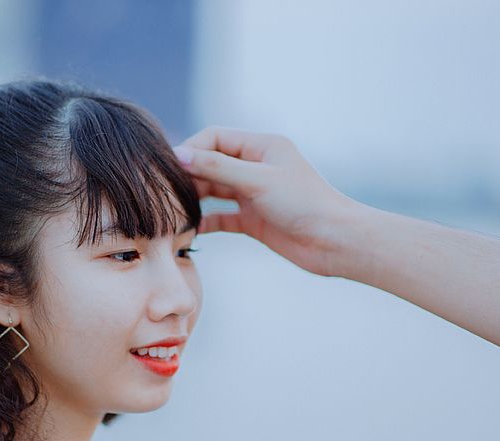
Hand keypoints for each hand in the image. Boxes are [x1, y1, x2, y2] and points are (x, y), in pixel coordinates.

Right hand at [173, 126, 359, 275]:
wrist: (336, 243)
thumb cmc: (305, 204)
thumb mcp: (258, 181)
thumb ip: (217, 167)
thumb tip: (179, 156)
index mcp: (261, 146)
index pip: (214, 138)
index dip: (190, 150)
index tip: (169, 168)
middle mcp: (256, 167)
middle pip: (211, 164)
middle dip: (188, 176)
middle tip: (164, 192)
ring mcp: (254, 195)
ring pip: (215, 191)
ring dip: (194, 199)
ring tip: (172, 210)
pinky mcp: (254, 221)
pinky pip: (222, 217)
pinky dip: (206, 221)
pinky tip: (189, 230)